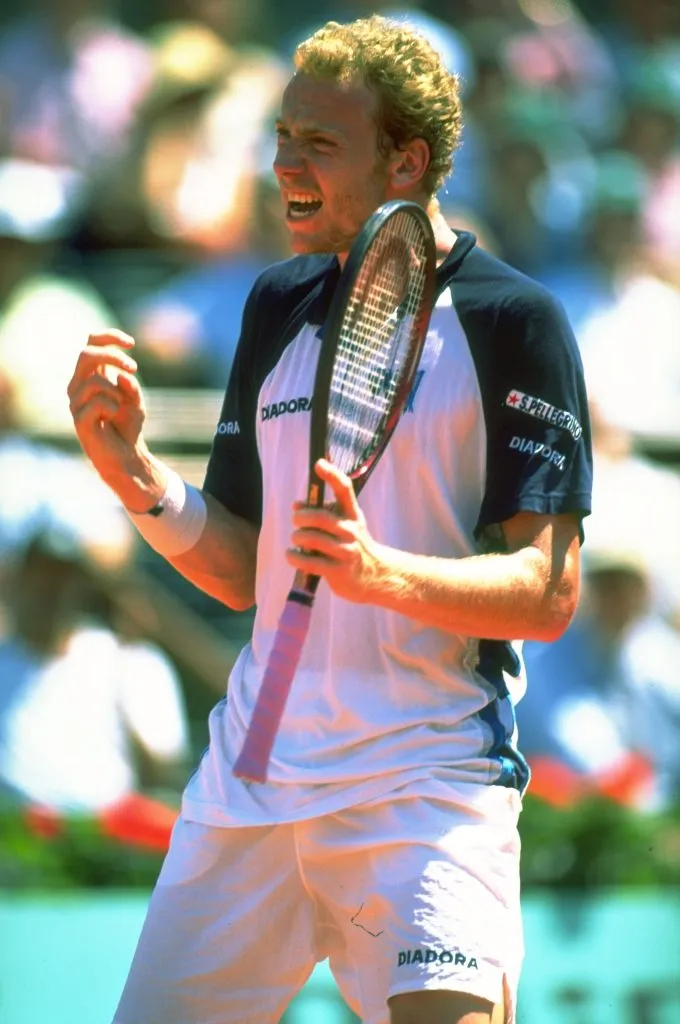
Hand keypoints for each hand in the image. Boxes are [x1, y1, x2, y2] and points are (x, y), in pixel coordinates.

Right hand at [67, 330, 146, 483]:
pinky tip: (112, 417)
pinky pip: (98, 402)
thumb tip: (121, 375)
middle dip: (112, 357)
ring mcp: (75, 402)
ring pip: (95, 381)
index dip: (109, 337)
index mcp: (91, 376)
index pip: (91, 344)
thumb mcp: (135, 399)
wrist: (125, 455)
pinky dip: (113, 407)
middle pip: (86, 354)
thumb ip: (130, 384)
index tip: (131, 343)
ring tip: (120, 407)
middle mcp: (78, 385)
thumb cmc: (128, 426)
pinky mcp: (78, 419)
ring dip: (117, 392)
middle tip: (134, 368)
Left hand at [286, 459, 384, 602]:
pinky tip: (292, 555)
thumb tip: (296, 505)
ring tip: (296, 539)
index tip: (319, 464)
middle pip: (321, 517)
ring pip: (313, 539)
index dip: (332, 475)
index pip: (345, 490)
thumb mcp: (343, 524)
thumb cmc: (352, 544)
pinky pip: (310, 562)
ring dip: (298, 537)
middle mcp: (351, 530)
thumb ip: (321, 513)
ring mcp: (346, 551)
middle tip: (296, 520)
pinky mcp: (338, 571)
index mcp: (352, 514)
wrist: (374, 575)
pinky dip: (295, 557)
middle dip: (302, 517)